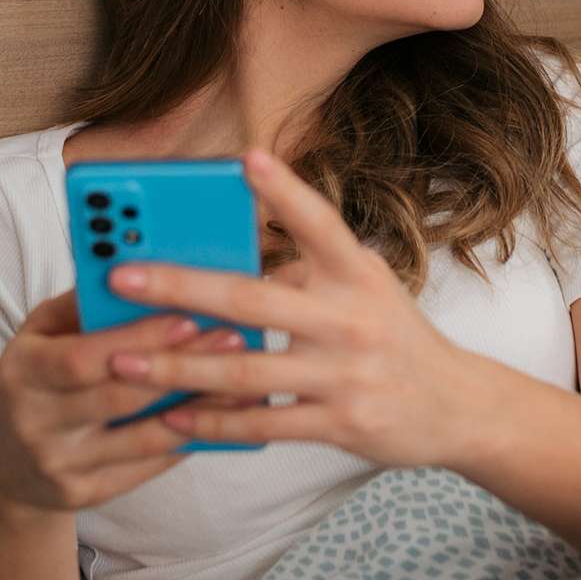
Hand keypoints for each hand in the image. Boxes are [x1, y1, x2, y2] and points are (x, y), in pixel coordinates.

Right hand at [0, 292, 247, 513]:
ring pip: (144, 437)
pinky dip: (191, 438)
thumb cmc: (36, 382)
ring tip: (245, 381)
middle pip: (121, 397)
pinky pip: (150, 465)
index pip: (84, 357)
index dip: (138, 338)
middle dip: (182, 367)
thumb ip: (82, 306)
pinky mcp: (86, 493)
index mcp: (21, 372)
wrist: (5, 466)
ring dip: (200, 408)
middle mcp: (35, 422)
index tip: (189, 316)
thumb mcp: (40, 336)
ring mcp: (62, 463)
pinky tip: (226, 418)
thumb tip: (141, 271)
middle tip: (234, 340)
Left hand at [104, 149, 485, 469]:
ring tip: (122, 361)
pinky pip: (263, 421)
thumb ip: (309, 268)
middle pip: (253, 298)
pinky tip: (174, 417)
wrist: (458, 406)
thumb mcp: (367, 287)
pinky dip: (214, 422)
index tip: (246, 158)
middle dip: (181, 286)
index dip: (284, 191)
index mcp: (356, 275)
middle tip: (122, 277)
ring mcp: (345, 373)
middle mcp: (351, 319)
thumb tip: (231, 253)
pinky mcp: (341, 421)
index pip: (320, 223)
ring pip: (245, 369)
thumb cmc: (396, 338)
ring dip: (176, 366)